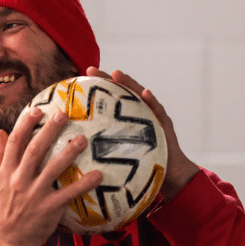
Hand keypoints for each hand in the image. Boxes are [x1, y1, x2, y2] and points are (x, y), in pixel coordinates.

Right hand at [0, 107, 102, 245]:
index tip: (38, 110)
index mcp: (6, 171)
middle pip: (34, 150)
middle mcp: (19, 180)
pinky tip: (98, 175)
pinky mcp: (49, 208)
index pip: (15, 142)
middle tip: (63, 115)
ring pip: (52, 169)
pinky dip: (83, 184)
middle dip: (48, 131)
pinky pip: (68, 194)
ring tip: (82, 139)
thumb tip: (1, 132)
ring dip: (68, 152)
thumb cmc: (3, 206)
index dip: (26, 124)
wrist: (8, 239)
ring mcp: (34, 194)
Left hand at [86, 67, 199, 200]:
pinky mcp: (164, 123)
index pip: (109, 101)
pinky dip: (152, 101)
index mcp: (125, 120)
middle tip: (91, 70)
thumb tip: (75, 152)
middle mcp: (138, 113)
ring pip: (138, 96)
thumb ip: (103, 148)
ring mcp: (152, 115)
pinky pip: (158, 110)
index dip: (95, 90)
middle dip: (107, 79)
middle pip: (121, 92)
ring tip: (116, 73)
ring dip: (128, 83)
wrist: (169, 175)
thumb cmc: (141, 167)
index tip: (77, 81)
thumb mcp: (118, 156)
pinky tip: (145, 93)